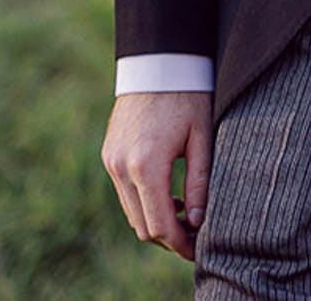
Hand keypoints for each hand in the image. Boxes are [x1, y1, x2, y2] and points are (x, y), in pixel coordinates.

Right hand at [102, 91, 211, 259]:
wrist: (157, 62)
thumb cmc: (188, 96)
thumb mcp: (202, 138)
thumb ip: (200, 182)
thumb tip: (199, 220)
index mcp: (146, 164)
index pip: (160, 224)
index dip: (180, 243)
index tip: (199, 249)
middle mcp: (121, 167)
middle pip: (142, 225)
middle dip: (169, 237)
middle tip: (196, 236)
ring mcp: (110, 161)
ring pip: (131, 212)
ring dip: (156, 220)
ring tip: (187, 214)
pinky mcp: (108, 155)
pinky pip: (124, 193)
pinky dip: (144, 202)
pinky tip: (169, 195)